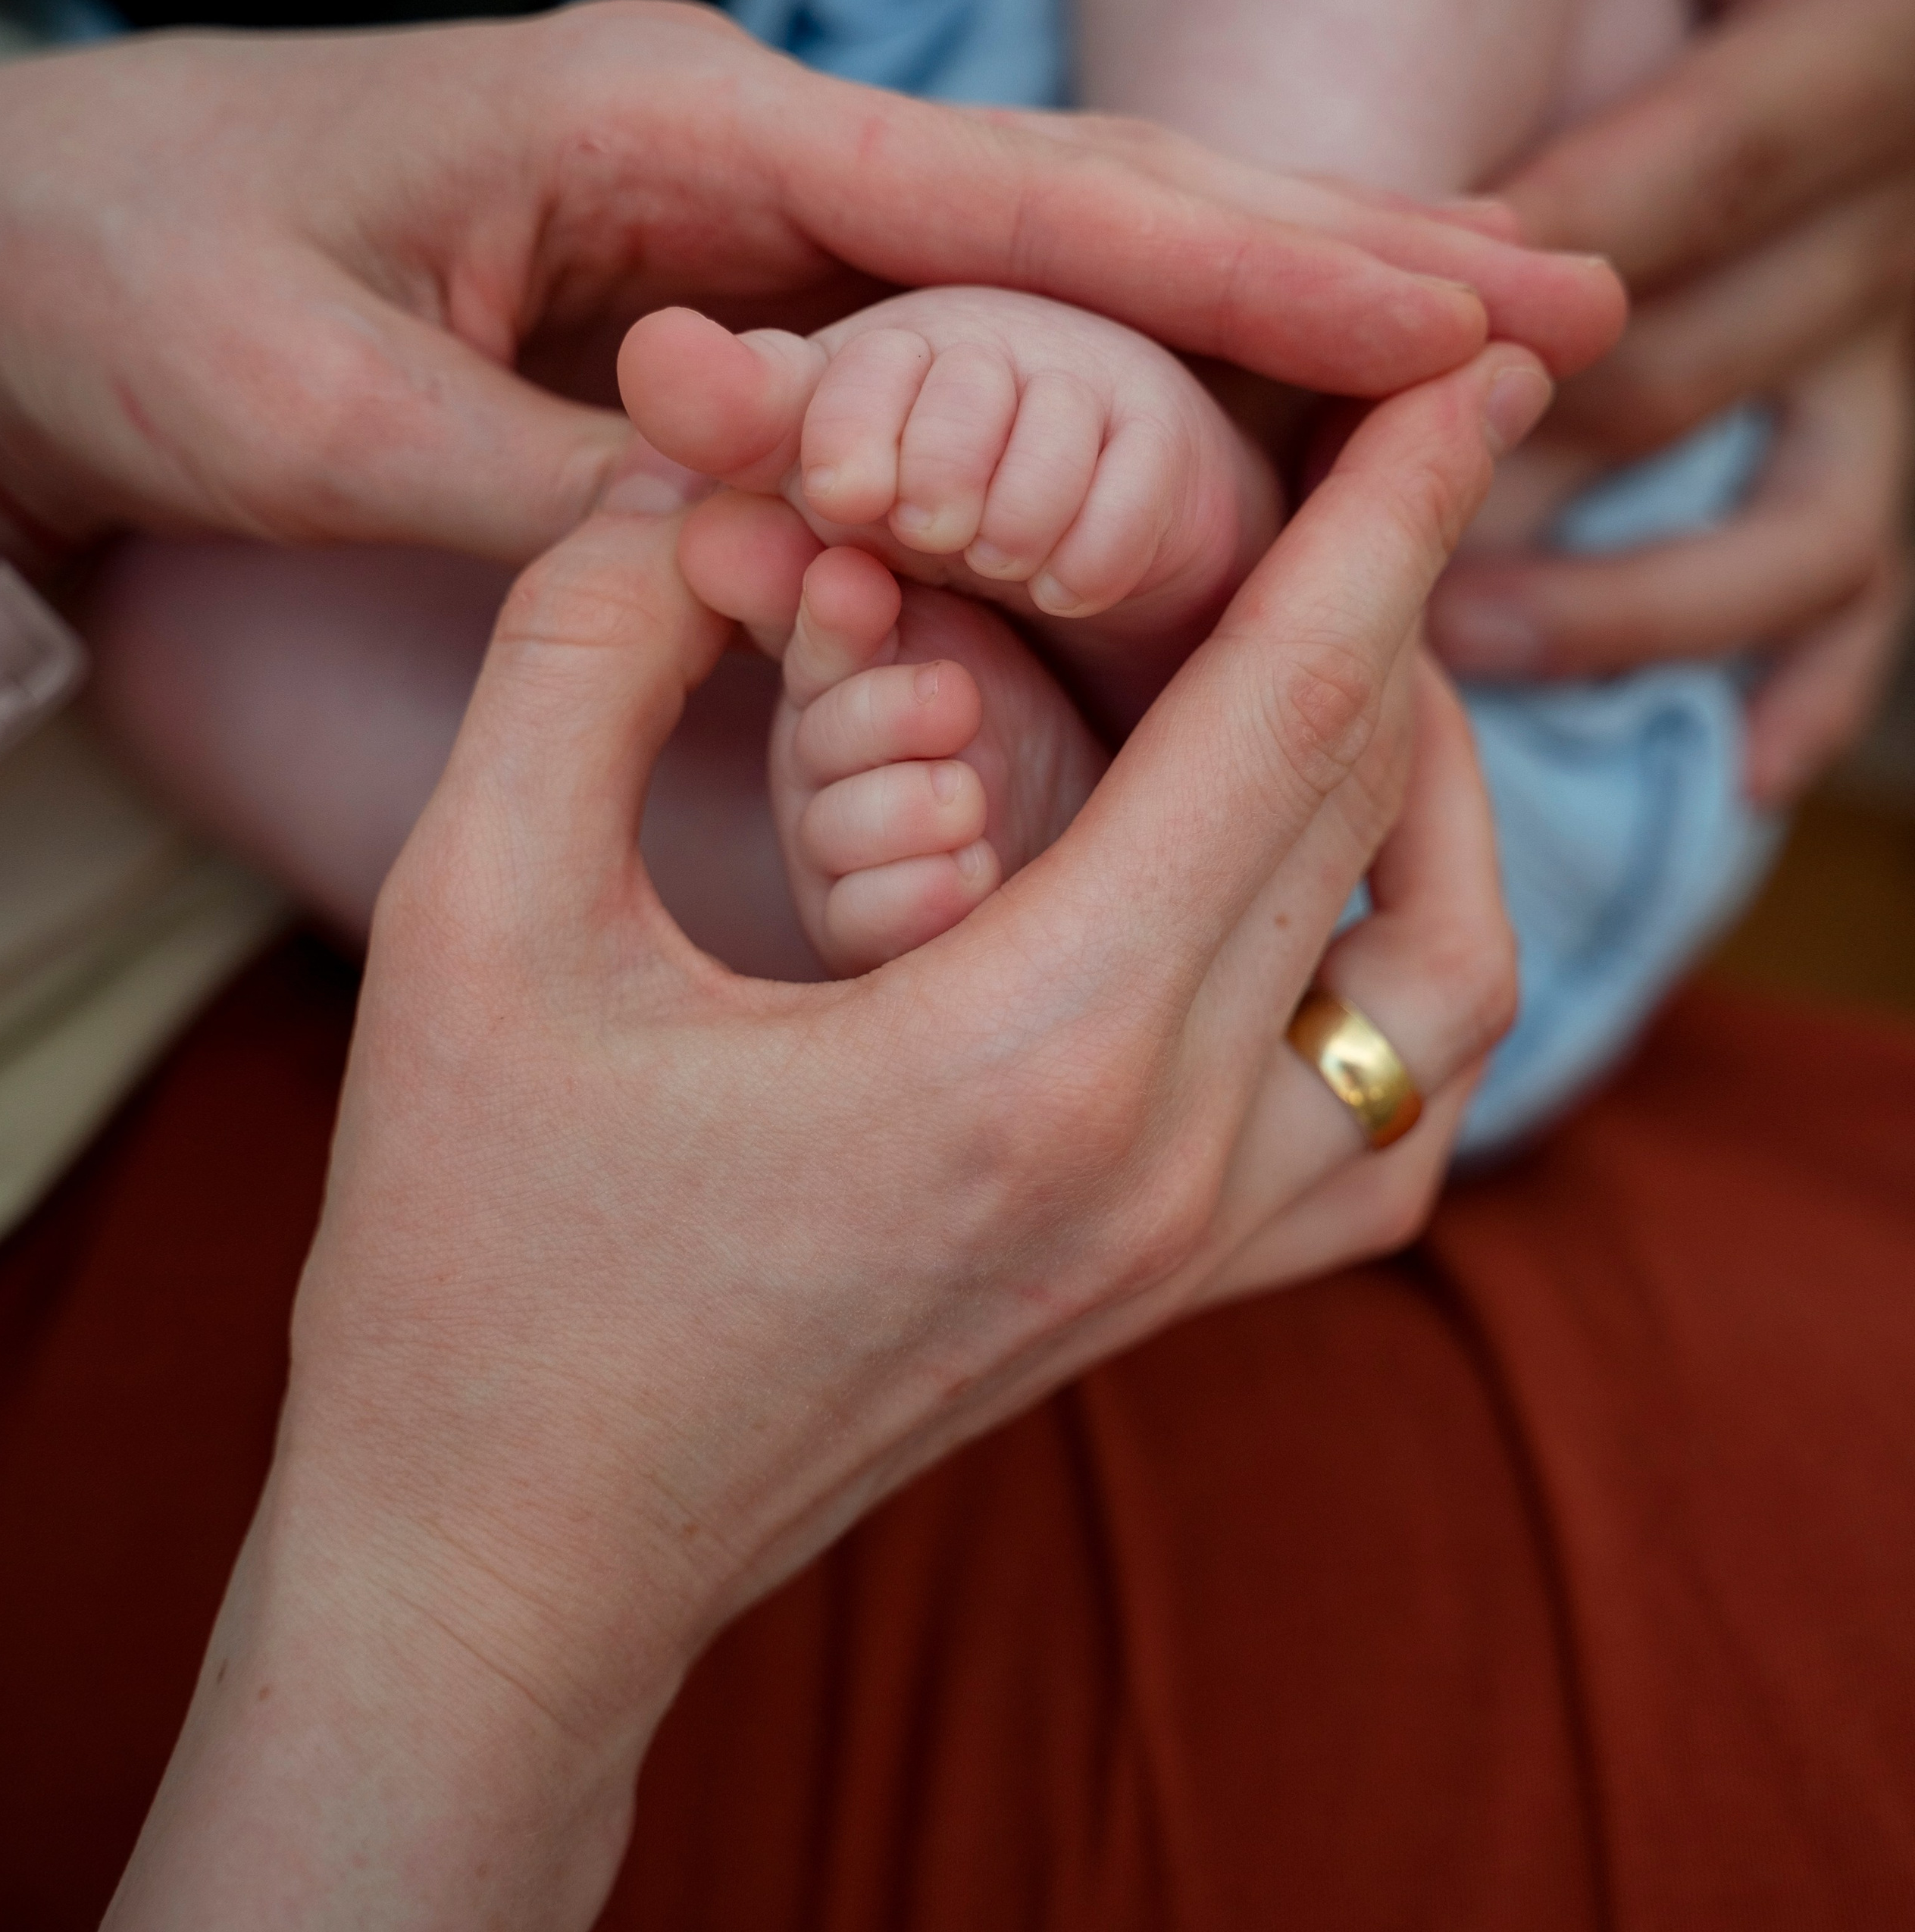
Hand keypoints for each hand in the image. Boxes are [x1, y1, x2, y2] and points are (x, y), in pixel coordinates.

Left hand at [0, 4, 1614, 573]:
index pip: (1024, 198)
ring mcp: (750, 226)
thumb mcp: (328, 409)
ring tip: (1475, 361)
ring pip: (1056, 266)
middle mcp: (748, 160)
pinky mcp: (730, 300)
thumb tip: (780, 542)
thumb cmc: (144, 284)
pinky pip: (963, 339)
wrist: (16, 249)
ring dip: (1261, 318)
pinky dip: (1119, 376)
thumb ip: (570, 486)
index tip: (1456, 312)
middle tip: (1573, 307)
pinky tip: (1239, 427)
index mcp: (677, 132)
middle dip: (1333, 259)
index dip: (1251, 268)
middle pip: (1096, 199)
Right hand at [94, 341, 1550, 1931]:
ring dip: (1431, 791)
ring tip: (1356, 654)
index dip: (1385, 515)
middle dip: (1402, 592)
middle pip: (1374, 810)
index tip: (1464, 372)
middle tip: (1379, 444)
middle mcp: (1167, 1158)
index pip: (1285, 713)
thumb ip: (584, 654)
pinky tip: (1319, 896)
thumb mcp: (479, 919)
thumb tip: (688, 482)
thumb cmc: (468, 1262)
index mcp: (1027, 1050)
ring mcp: (1192, 1253)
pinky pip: (1389, 1133)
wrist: (507, 1560)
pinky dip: (1407, 982)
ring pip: (1440, 985)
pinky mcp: (1168, 1302)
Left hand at [1425, 0, 1914, 797]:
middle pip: (1711, 357)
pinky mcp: (1873, 407)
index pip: (1704, 154)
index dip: (1550, 240)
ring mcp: (1898, 326)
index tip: (1381, 324)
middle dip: (1529, 444)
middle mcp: (1909, 196)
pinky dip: (1800, 666)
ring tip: (1469, 647)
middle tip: (1343, 522)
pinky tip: (1730, 769)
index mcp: (1864, 16)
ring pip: (1803, 507)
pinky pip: (1863, 568)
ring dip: (1645, 595)